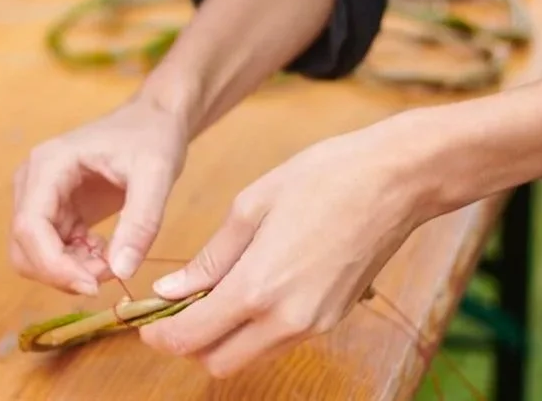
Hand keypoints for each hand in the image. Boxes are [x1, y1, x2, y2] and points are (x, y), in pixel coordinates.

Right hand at [10, 95, 190, 294]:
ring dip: (70, 270)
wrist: (154, 120)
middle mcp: (34, 181)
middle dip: (62, 272)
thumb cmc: (153, 137)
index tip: (93, 285)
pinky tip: (108, 251)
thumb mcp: (156, 175)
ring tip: (113, 260)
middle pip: (24, 246)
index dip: (54, 265)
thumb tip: (122, 271)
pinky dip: (77, 263)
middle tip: (108, 274)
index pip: (29, 226)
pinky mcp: (57, 211)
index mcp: (48, 165)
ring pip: (36, 255)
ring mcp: (42, 197)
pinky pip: (53, 251)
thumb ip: (140, 223)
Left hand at [138, 114, 433, 378]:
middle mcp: (287, 320)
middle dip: (189, 344)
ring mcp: (316, 325)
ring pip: (251, 355)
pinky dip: (255, 328)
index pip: (193, 337)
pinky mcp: (335, 319)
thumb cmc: (323, 178)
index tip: (145, 323)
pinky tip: (250, 287)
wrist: (396, 180)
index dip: (160, 336)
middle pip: (219, 362)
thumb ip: (211, 257)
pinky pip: (280, 339)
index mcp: (258, 288)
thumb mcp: (251, 206)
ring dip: (223, 338)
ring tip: (211, 293)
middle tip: (174, 310)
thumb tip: (172, 289)